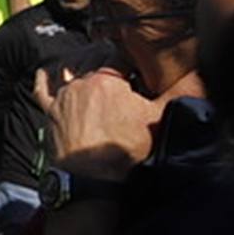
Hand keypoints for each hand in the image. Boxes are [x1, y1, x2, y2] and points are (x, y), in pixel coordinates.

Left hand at [34, 67, 165, 180]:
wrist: (91, 176)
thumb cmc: (123, 148)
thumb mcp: (156, 119)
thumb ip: (173, 95)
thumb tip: (191, 79)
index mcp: (107, 79)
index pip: (122, 58)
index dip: (134, 63)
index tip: (140, 70)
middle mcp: (81, 82)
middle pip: (96, 63)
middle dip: (109, 65)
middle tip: (120, 72)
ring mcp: (62, 96)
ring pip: (71, 72)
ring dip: (82, 68)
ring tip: (93, 70)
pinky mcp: (50, 111)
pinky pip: (42, 89)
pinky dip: (44, 79)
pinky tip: (46, 72)